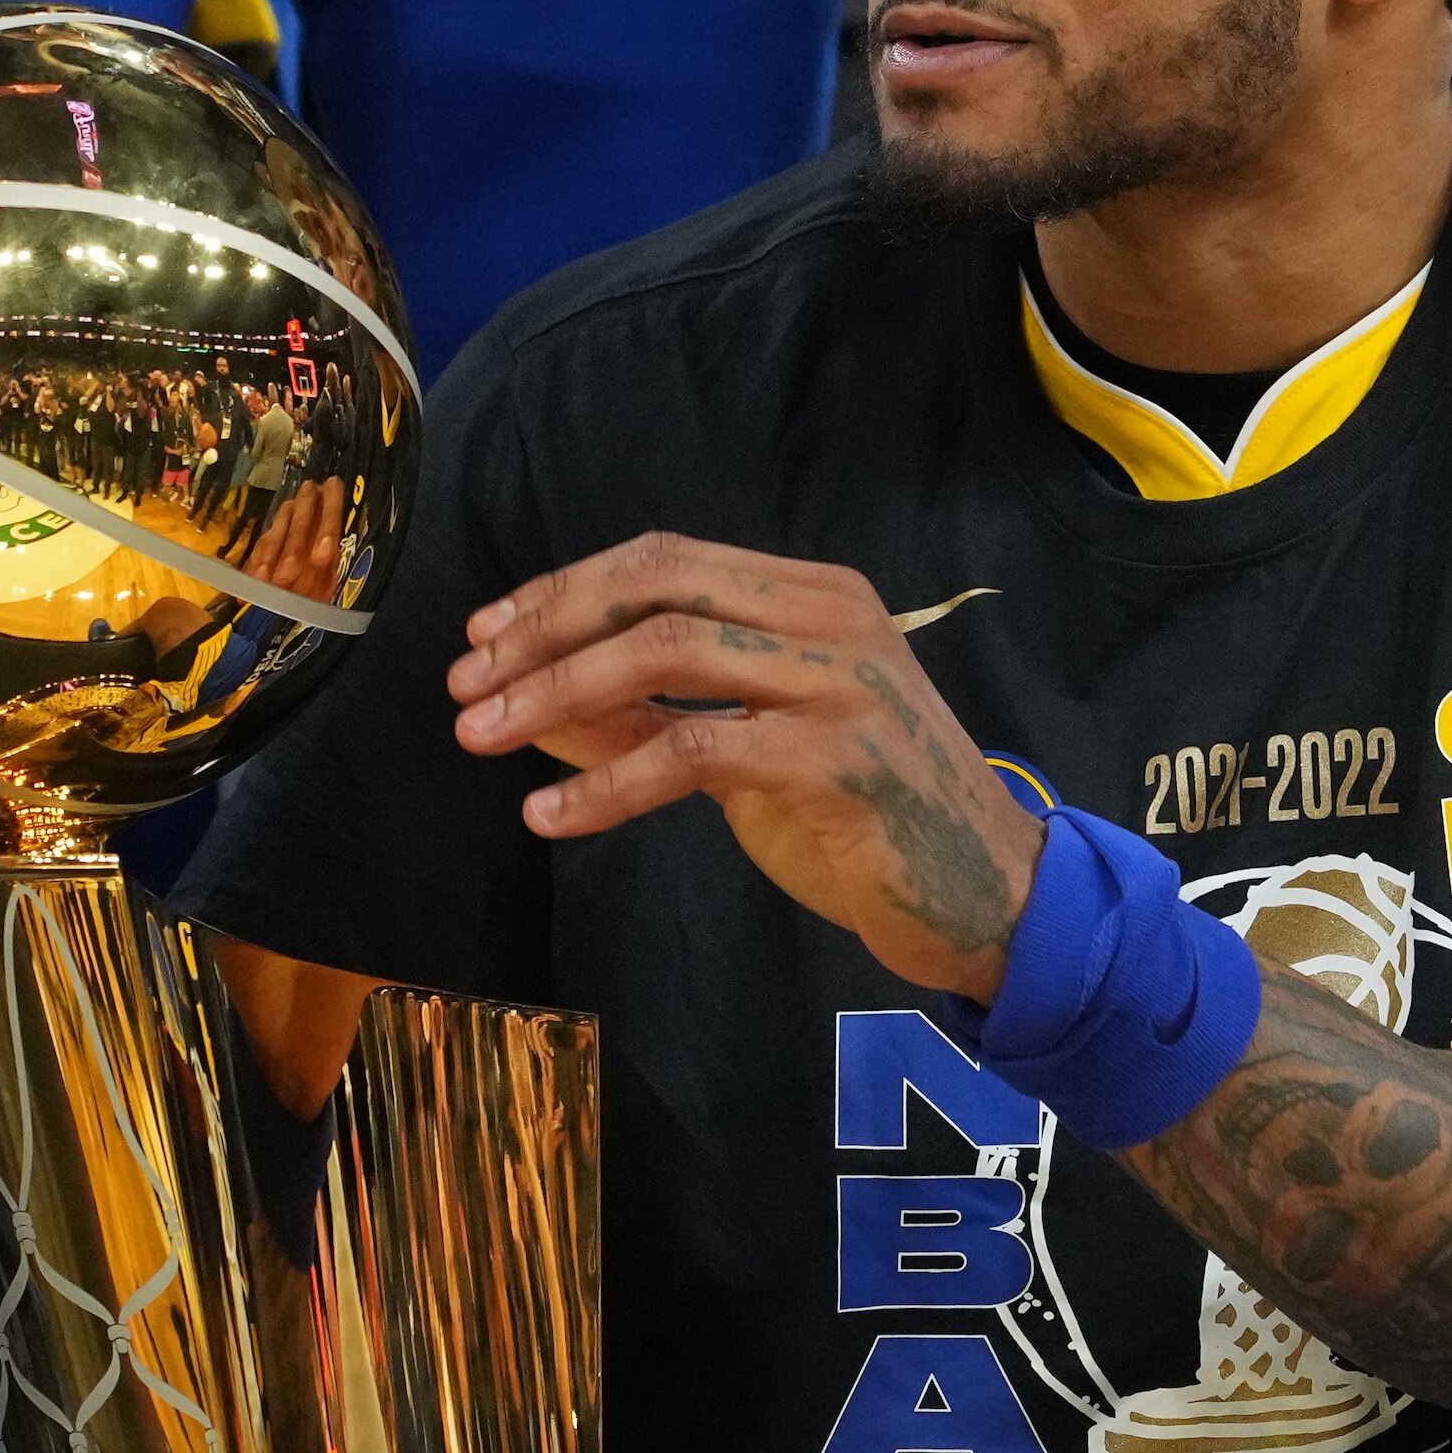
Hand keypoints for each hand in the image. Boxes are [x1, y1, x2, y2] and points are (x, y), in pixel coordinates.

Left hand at [448, 534, 1045, 998]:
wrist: (985, 892)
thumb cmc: (868, 819)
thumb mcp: (751, 751)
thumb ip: (649, 718)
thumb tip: (531, 706)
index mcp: (812, 593)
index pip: (665, 560)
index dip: (564, 591)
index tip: (484, 636)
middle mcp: (829, 616)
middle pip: (656, 589)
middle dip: (545, 632)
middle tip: (466, 686)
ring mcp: (839, 680)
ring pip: (666, 654)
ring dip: (556, 693)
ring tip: (484, 737)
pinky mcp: (835, 756)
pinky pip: (691, 751)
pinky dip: (607, 783)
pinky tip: (550, 814)